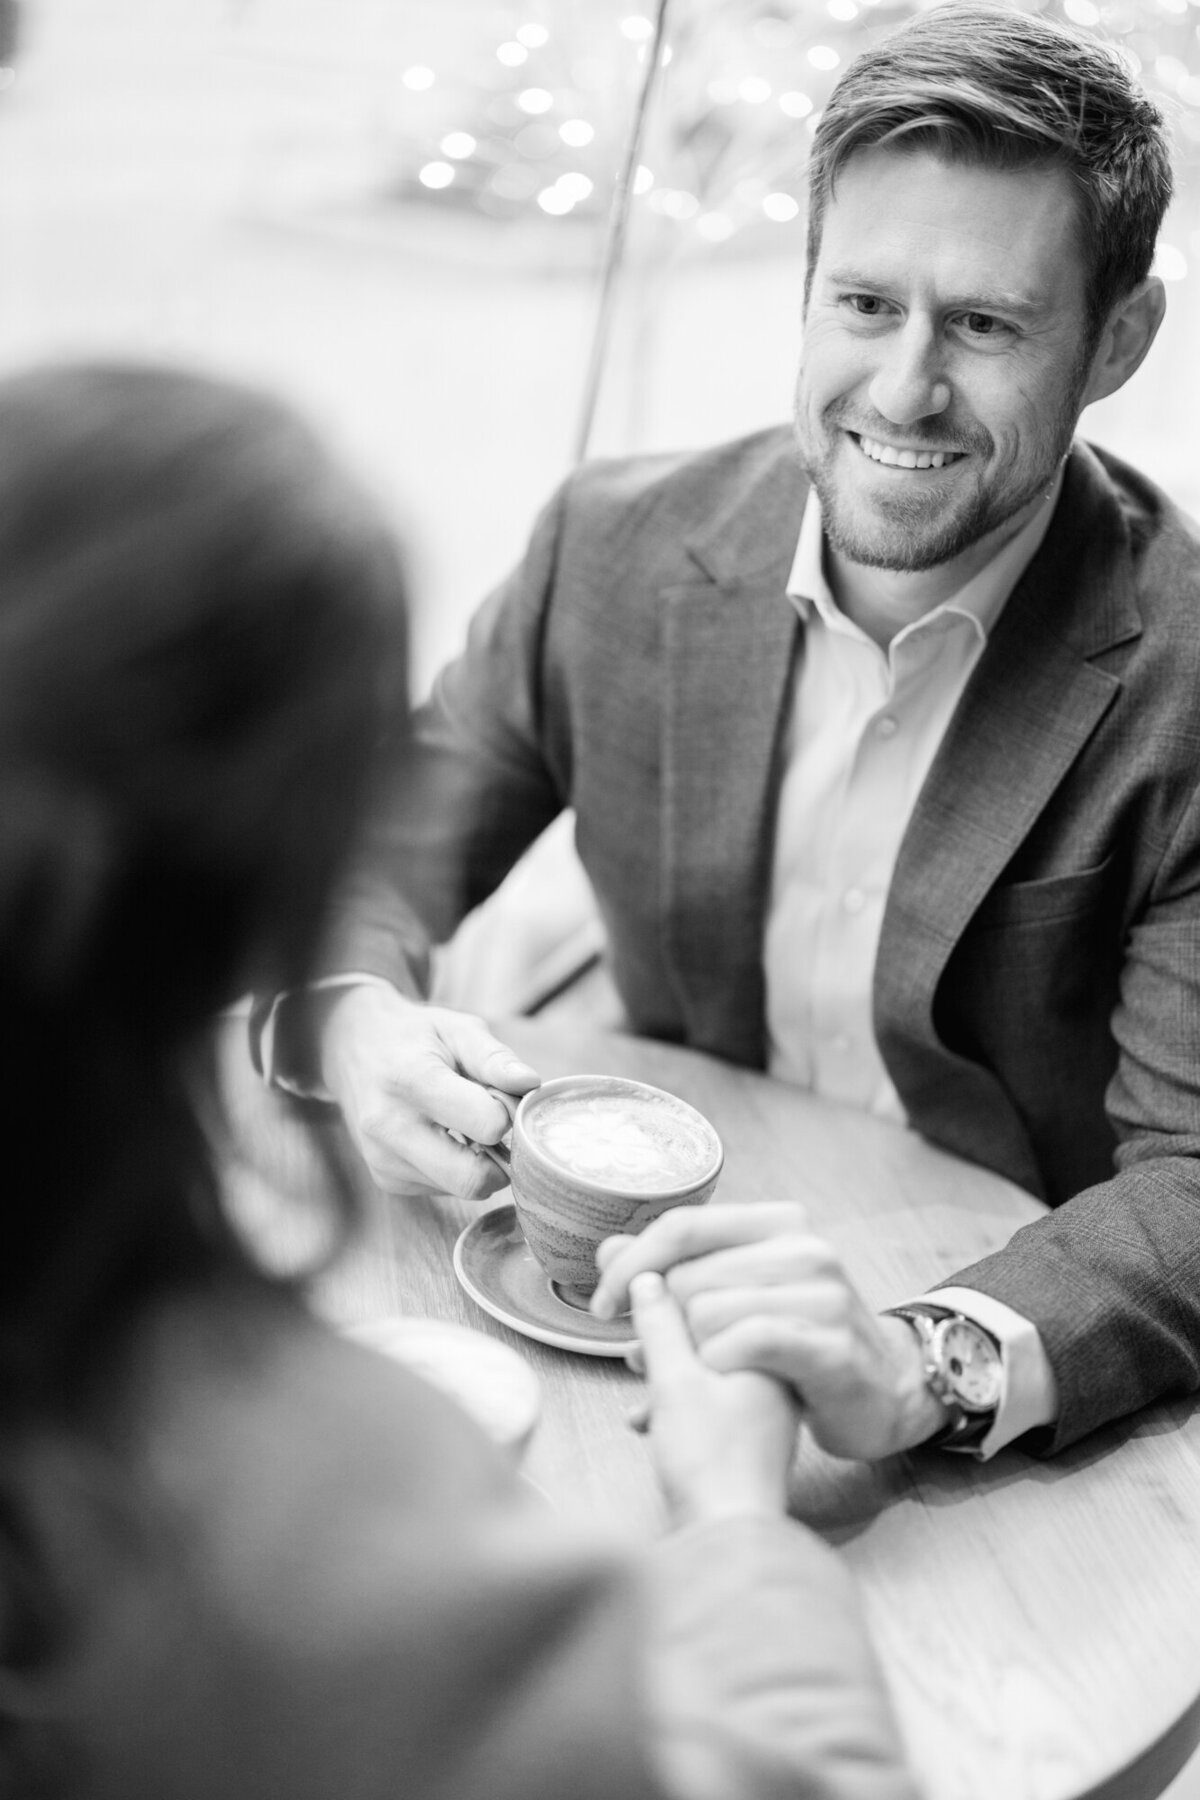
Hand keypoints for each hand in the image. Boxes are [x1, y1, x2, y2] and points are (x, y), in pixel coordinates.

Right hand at [319, 983, 539, 1199]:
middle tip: (497, 1127)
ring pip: (461, 1189)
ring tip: (462, 1124)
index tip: (502, 1099)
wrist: (351, 1048)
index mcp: (412, 1081)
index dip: (507, 1115)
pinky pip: (442, 1189)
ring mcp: (382, 1159)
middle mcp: (390, 1127)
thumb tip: (531, 1085)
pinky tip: (442, 1136)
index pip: (486, 1125)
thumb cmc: (414, 1037)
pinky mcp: (384, 1178)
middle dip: (500, 1159)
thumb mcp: (457, 1029)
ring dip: (477, 1164)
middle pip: (472, 1179)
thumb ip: (496, 1058)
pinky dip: (454, 1168)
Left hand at [596, 1203, 943, 1460]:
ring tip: (702, 1375)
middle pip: (687, 1278)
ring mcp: (824, 1294)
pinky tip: (727, 1379)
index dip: (632, 1264)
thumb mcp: (736, 1297)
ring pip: (707, 1315)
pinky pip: (745, 1344)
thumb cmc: (800, 1342)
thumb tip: (604, 1249)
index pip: (682, 1226)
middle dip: (660, 1326)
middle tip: (657, 1359)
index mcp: (778, 1224)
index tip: (602, 1304)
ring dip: (690, 1355)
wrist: (886, 1391)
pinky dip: (721, 1365)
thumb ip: (673, 1272)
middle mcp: (804, 1248)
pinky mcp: (832, 1344)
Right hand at [630, 1270, 799, 1523]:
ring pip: (706, 1363)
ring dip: (665, 1365)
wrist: (730, 1538)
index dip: (667, 1287)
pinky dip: (676, 1398)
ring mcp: (763, 1407)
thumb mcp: (674, 1380)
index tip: (628, 1291)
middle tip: (625, 1326)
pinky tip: (646, 1416)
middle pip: (710, 1327)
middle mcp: (773, 1372)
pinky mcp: (747, 1436)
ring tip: (634, 1368)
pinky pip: (708, 1395)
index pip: (716, 1294)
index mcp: (767, 1346)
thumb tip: (649, 1277)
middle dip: (663, 1328)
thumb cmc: (708, 1461)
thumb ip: (661, 1323)